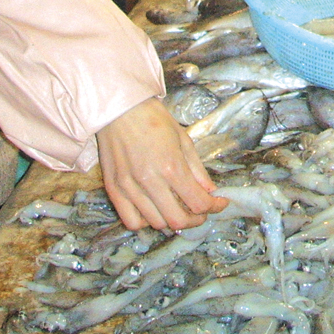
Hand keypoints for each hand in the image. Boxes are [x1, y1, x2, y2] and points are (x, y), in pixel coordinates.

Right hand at [96, 97, 226, 231]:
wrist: (120, 109)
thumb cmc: (154, 119)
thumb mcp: (183, 139)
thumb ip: (197, 170)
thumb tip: (210, 191)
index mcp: (171, 167)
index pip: (198, 202)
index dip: (214, 207)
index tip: (220, 203)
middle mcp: (150, 182)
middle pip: (178, 220)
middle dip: (196, 219)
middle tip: (201, 211)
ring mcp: (129, 189)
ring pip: (156, 223)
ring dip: (172, 220)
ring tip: (178, 208)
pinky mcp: (113, 190)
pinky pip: (131, 221)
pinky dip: (146, 222)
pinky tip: (153, 210)